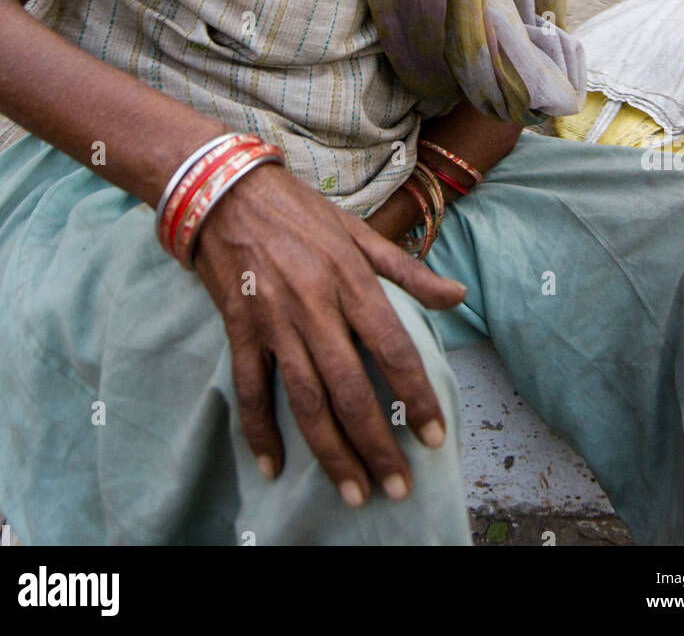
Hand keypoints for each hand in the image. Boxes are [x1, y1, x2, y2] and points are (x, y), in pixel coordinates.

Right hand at [192, 161, 466, 505]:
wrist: (225, 192)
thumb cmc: (298, 211)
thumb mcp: (357, 231)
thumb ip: (406, 270)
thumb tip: (457, 296)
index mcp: (350, 280)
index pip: (393, 348)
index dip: (416, 396)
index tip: (434, 436)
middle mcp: (315, 306)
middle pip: (351, 389)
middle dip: (377, 444)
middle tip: (398, 488)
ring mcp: (274, 322)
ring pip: (306, 401)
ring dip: (332, 452)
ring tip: (354, 492)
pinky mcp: (239, 331)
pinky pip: (250, 390)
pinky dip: (260, 431)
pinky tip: (274, 468)